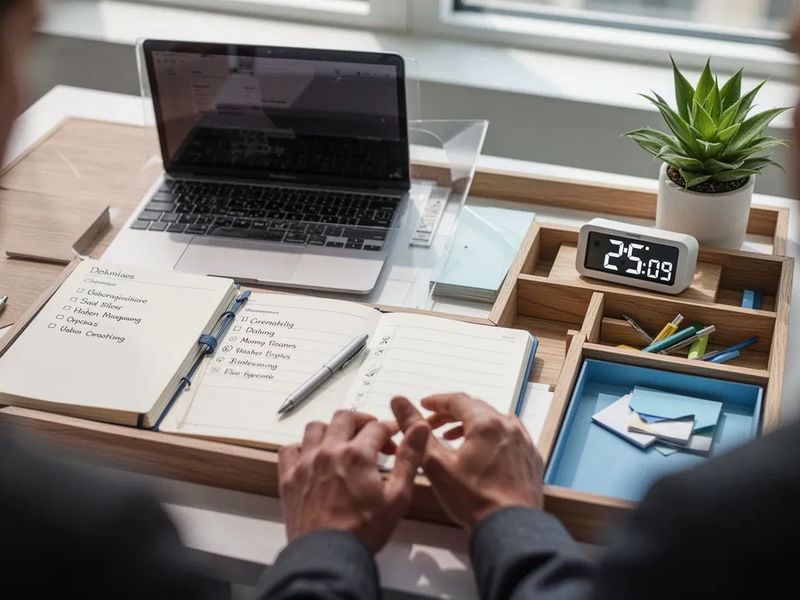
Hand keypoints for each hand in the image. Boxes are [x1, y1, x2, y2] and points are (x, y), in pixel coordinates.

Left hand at [278, 410, 429, 552]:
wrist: (328, 557)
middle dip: (362, 422)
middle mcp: (329, 451)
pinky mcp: (289, 478)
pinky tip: (311, 456)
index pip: (376, 426)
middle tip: (371, 435)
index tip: (393, 439)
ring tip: (342, 442)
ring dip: (331, 429)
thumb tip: (420, 428)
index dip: (389, 430)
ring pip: (315, 427)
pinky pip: (289, 449)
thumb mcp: (398, 496)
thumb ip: (410, 457)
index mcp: (356, 454)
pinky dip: (301, 447)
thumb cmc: (363, 531)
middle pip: (345, 417)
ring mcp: (305, 463)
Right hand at [391, 394, 543, 531]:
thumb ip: (416, 429)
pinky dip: (490, 438)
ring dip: (471, 425)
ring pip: (493, 422)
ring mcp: (523, 441)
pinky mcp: (531, 457)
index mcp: (486, 422)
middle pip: (476, 409)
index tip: (423, 405)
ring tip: (452, 439)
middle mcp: (508, 425)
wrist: (511, 529)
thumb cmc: (472, 499)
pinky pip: (508, 437)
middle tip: (432, 425)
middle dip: (451, 414)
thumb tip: (398, 402)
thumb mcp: (436, 464)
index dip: (437, 401)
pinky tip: (481, 452)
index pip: (457, 400)